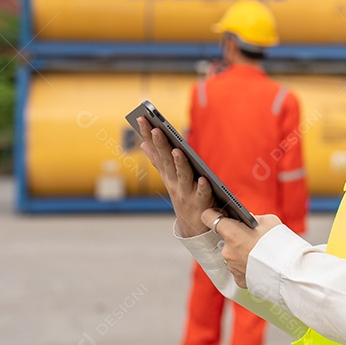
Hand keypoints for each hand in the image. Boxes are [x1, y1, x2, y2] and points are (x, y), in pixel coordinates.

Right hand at [137, 116, 212, 236]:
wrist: (194, 226)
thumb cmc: (183, 196)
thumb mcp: (168, 178)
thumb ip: (158, 160)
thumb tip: (144, 142)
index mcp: (167, 174)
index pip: (156, 150)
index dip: (148, 135)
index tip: (142, 118)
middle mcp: (174, 182)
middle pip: (167, 160)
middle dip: (160, 144)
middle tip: (156, 128)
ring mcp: (186, 193)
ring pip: (183, 175)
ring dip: (180, 163)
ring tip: (177, 150)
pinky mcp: (201, 203)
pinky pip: (202, 194)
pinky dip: (202, 188)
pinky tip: (204, 179)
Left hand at [202, 210, 282, 288]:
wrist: (288, 271)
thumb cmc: (280, 242)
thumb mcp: (269, 221)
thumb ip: (253, 219)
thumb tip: (246, 220)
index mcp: (232, 233)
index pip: (209, 217)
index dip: (212, 214)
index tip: (217, 213)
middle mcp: (227, 251)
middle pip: (226, 239)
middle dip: (236, 237)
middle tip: (253, 238)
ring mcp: (231, 267)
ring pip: (232, 255)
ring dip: (241, 253)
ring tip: (259, 253)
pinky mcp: (238, 280)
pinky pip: (239, 270)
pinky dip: (247, 266)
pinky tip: (259, 265)